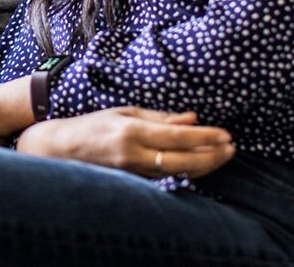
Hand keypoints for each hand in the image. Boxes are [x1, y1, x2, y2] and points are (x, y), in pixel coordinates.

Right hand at [16, 108, 233, 178]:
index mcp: (132, 132)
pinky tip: (201, 165)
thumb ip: (159, 117)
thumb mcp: (125, 112)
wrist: (61, 149)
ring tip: (223, 156)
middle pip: (182, 160)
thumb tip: (192, 118)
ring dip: (204, 165)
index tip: (226, 134)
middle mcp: (134, 155)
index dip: (204, 137)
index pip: (177, 136)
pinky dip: (187, 171)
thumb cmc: (92, 125)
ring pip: (178, 172)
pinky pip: (166, 177)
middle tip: (232, 148)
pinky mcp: (133, 182)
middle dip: (212, 156)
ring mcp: (133, 172)